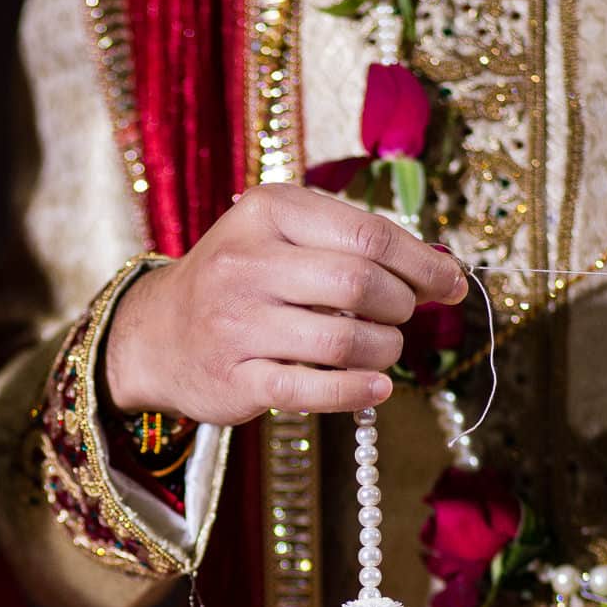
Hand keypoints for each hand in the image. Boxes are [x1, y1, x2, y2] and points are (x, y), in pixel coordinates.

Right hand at [103, 183, 466, 424]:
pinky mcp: (235, 380)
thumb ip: (351, 245)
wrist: (156, 335)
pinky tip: (377, 388)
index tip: (450, 284)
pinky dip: (359, 392)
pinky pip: (313, 390)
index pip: (368, 234)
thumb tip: (442, 273)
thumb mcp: (281, 238)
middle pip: (360, 284)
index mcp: (267, 214)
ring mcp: (236, 325)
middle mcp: (246, 264)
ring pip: (343, 340)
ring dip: (384, 350)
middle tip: (402, 317)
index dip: (422, 263)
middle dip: (401, 305)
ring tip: (383, 349)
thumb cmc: (239, 283)